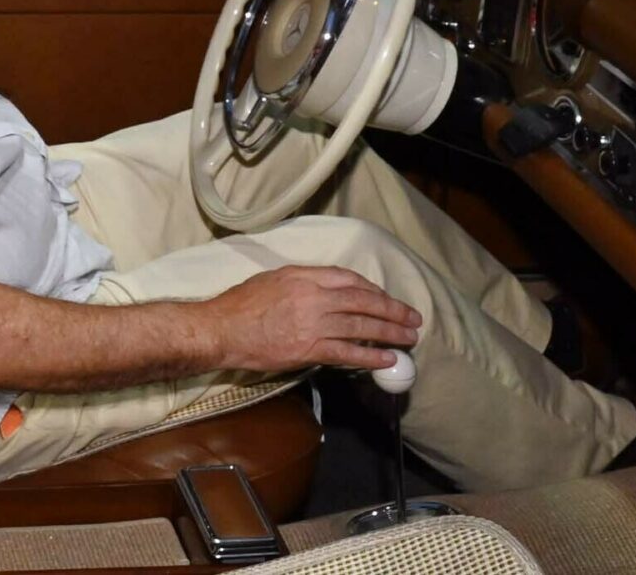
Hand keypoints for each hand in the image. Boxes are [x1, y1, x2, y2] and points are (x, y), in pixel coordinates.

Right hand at [206, 266, 420, 374]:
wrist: (223, 330)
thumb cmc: (242, 304)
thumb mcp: (274, 279)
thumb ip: (303, 280)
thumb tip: (328, 289)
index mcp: (304, 276)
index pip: (349, 279)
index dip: (373, 290)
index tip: (386, 299)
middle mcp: (313, 297)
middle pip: (363, 302)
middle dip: (392, 310)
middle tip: (412, 318)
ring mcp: (313, 324)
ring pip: (361, 327)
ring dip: (389, 333)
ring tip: (409, 338)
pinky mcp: (310, 349)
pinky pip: (348, 353)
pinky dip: (371, 356)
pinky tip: (387, 359)